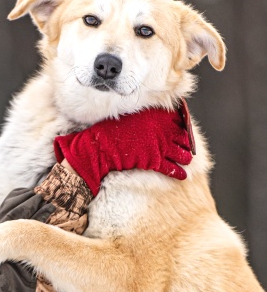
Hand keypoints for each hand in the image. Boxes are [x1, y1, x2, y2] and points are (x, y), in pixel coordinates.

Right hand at [54, 107, 192, 194]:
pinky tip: (183, 175)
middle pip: (183, 137)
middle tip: (190, 147)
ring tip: (188, 160)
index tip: (184, 130)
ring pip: (181, 153)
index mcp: (157, 116)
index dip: (183, 126)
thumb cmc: (112, 130)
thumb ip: (146, 115)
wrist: (101, 146)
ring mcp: (159, 146)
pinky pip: (172, 168)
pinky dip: (178, 173)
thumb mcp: (130, 116)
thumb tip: (155, 118)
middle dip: (187, 143)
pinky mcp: (154, 161)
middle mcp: (162, 130)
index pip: (178, 120)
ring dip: (186, 158)